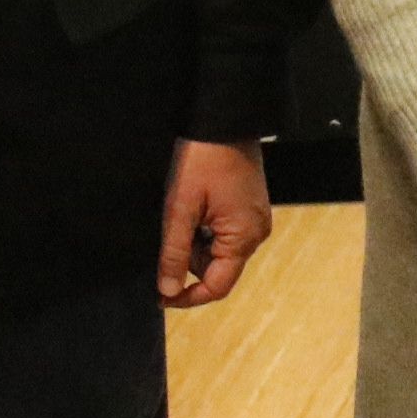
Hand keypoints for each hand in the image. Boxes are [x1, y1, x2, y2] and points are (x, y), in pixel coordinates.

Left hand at [157, 138, 272, 306]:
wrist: (223, 121)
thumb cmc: (203, 159)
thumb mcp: (180, 209)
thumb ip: (174, 253)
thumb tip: (169, 289)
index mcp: (244, 237)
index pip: (217, 286)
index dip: (187, 296)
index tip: (160, 295)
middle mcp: (256, 233)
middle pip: (217, 268)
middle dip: (189, 257)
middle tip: (171, 228)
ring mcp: (255, 220)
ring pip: (218, 250)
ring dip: (195, 240)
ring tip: (185, 207)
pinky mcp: (250, 208)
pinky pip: (225, 232)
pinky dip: (205, 226)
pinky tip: (196, 203)